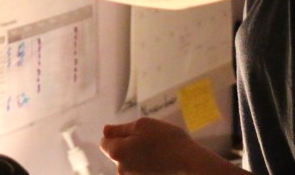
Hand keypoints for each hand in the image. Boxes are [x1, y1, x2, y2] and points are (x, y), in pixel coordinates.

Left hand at [101, 118, 236, 174]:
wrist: (189, 162)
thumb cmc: (166, 140)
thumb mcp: (142, 125)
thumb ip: (120, 129)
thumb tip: (105, 130)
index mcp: (117, 152)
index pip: (105, 142)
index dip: (117, 134)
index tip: (134, 133)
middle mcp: (121, 169)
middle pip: (117, 153)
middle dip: (128, 145)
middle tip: (149, 140)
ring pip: (129, 161)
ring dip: (138, 155)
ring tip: (157, 150)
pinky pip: (139, 169)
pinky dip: (146, 164)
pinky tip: (160, 161)